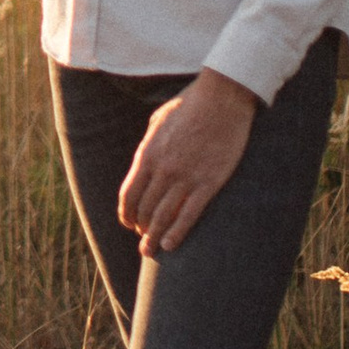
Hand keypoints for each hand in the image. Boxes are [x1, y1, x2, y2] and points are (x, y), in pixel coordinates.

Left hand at [118, 67, 259, 255]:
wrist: (222, 98)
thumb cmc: (190, 104)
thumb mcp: (159, 121)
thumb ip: (150, 145)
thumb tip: (143, 162)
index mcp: (148, 154)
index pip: (129, 194)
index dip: (126, 214)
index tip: (129, 223)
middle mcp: (163, 169)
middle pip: (145, 209)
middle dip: (141, 229)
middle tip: (142, 241)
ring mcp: (186, 177)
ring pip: (164, 216)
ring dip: (155, 236)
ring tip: (151, 250)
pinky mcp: (209, 182)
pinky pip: (189, 214)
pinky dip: (177, 233)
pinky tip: (171, 244)